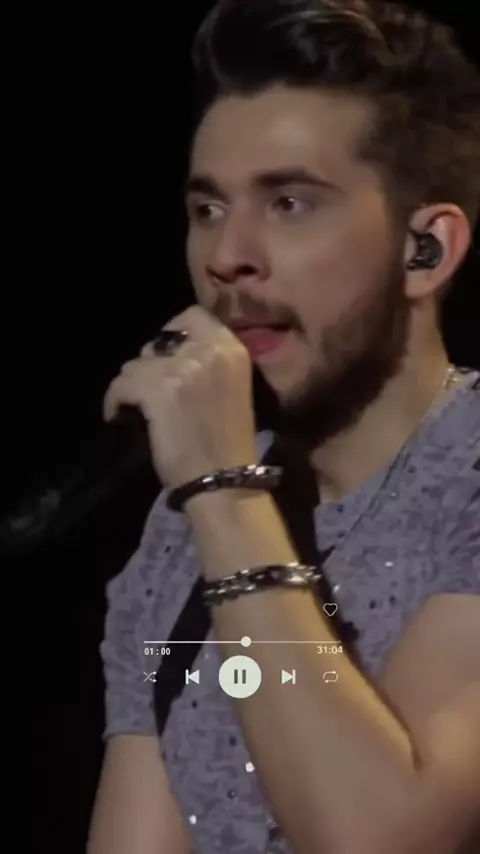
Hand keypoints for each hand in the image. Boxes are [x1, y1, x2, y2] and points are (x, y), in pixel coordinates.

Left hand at [103, 305, 258, 489]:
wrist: (224, 479)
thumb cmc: (231, 443)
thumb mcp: (232, 388)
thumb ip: (210, 363)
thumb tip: (173, 353)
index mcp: (232, 348)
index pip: (193, 316)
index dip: (174, 334)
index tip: (166, 357)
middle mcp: (208, 351)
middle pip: (159, 340)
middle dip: (151, 363)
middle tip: (151, 387)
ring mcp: (181, 370)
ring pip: (136, 364)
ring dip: (133, 384)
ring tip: (137, 406)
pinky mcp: (156, 391)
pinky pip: (121, 385)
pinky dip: (114, 401)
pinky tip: (116, 416)